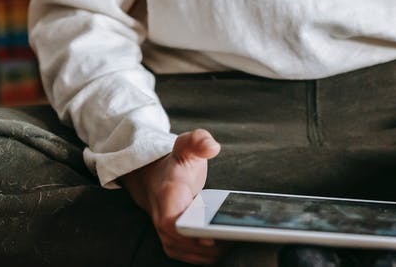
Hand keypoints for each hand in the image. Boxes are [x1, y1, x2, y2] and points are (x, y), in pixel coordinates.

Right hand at [123, 129, 226, 264]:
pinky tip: (229, 245)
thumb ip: (198, 140)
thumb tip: (213, 147)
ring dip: (216, 252)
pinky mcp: (176, 246)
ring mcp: (168, 236)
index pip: (174, 224)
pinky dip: (212, 255)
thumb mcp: (187, 145)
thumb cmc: (177, 165)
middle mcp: (164, 221)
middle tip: (239, 236)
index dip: (192, 234)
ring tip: (237, 239)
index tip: (211, 237)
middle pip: (189, 246)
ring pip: (195, 255)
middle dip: (215, 245)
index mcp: (167, 197)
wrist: (156, 180)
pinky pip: (196, 258)